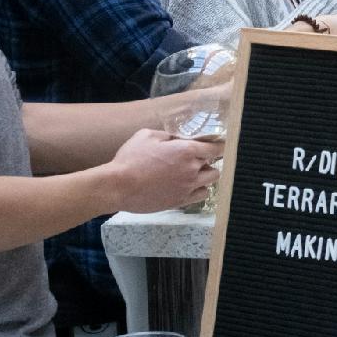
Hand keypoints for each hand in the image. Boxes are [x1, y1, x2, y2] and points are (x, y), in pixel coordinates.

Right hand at [105, 129, 223, 213]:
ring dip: (205, 176)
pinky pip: (201, 196)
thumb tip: (177, 139)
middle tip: (197, 159)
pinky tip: (188, 186)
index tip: (216, 145)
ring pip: (211, 181)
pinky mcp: (180, 201)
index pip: (216, 148)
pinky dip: (198, 190)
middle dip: (208, 161)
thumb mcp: (147, 136)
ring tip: (193, 173)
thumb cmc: (130, 158)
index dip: (218, 146)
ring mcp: (188, 187)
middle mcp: (192, 170)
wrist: (118, 186)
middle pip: (214, 165)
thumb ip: (168, 136)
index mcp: (187, 151)